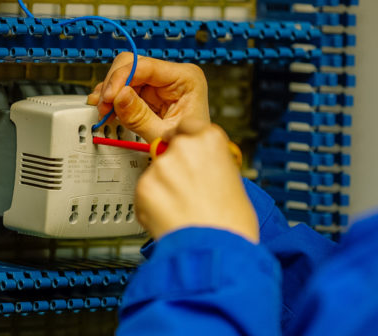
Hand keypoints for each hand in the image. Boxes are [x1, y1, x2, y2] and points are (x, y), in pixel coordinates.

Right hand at [87, 53, 209, 141]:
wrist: (196, 155)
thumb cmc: (191, 144)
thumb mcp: (164, 134)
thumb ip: (140, 117)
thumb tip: (120, 96)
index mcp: (186, 78)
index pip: (146, 66)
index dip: (121, 78)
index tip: (108, 97)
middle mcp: (173, 76)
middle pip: (131, 65)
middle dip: (114, 85)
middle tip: (104, 106)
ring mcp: (160, 84)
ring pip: (124, 76)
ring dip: (110, 93)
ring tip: (104, 110)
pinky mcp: (150, 94)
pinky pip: (125, 89)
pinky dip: (114, 99)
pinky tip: (107, 109)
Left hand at [135, 119, 258, 243]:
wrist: (217, 251)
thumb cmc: (231, 222)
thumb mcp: (233, 179)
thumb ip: (211, 163)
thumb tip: (200, 165)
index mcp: (210, 139)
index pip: (187, 126)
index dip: (185, 140)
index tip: (186, 152)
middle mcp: (184, 147)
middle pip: (169, 149)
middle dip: (173, 167)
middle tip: (187, 191)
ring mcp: (162, 166)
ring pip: (156, 172)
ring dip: (163, 188)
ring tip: (182, 210)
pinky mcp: (144, 186)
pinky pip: (145, 192)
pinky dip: (152, 204)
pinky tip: (170, 217)